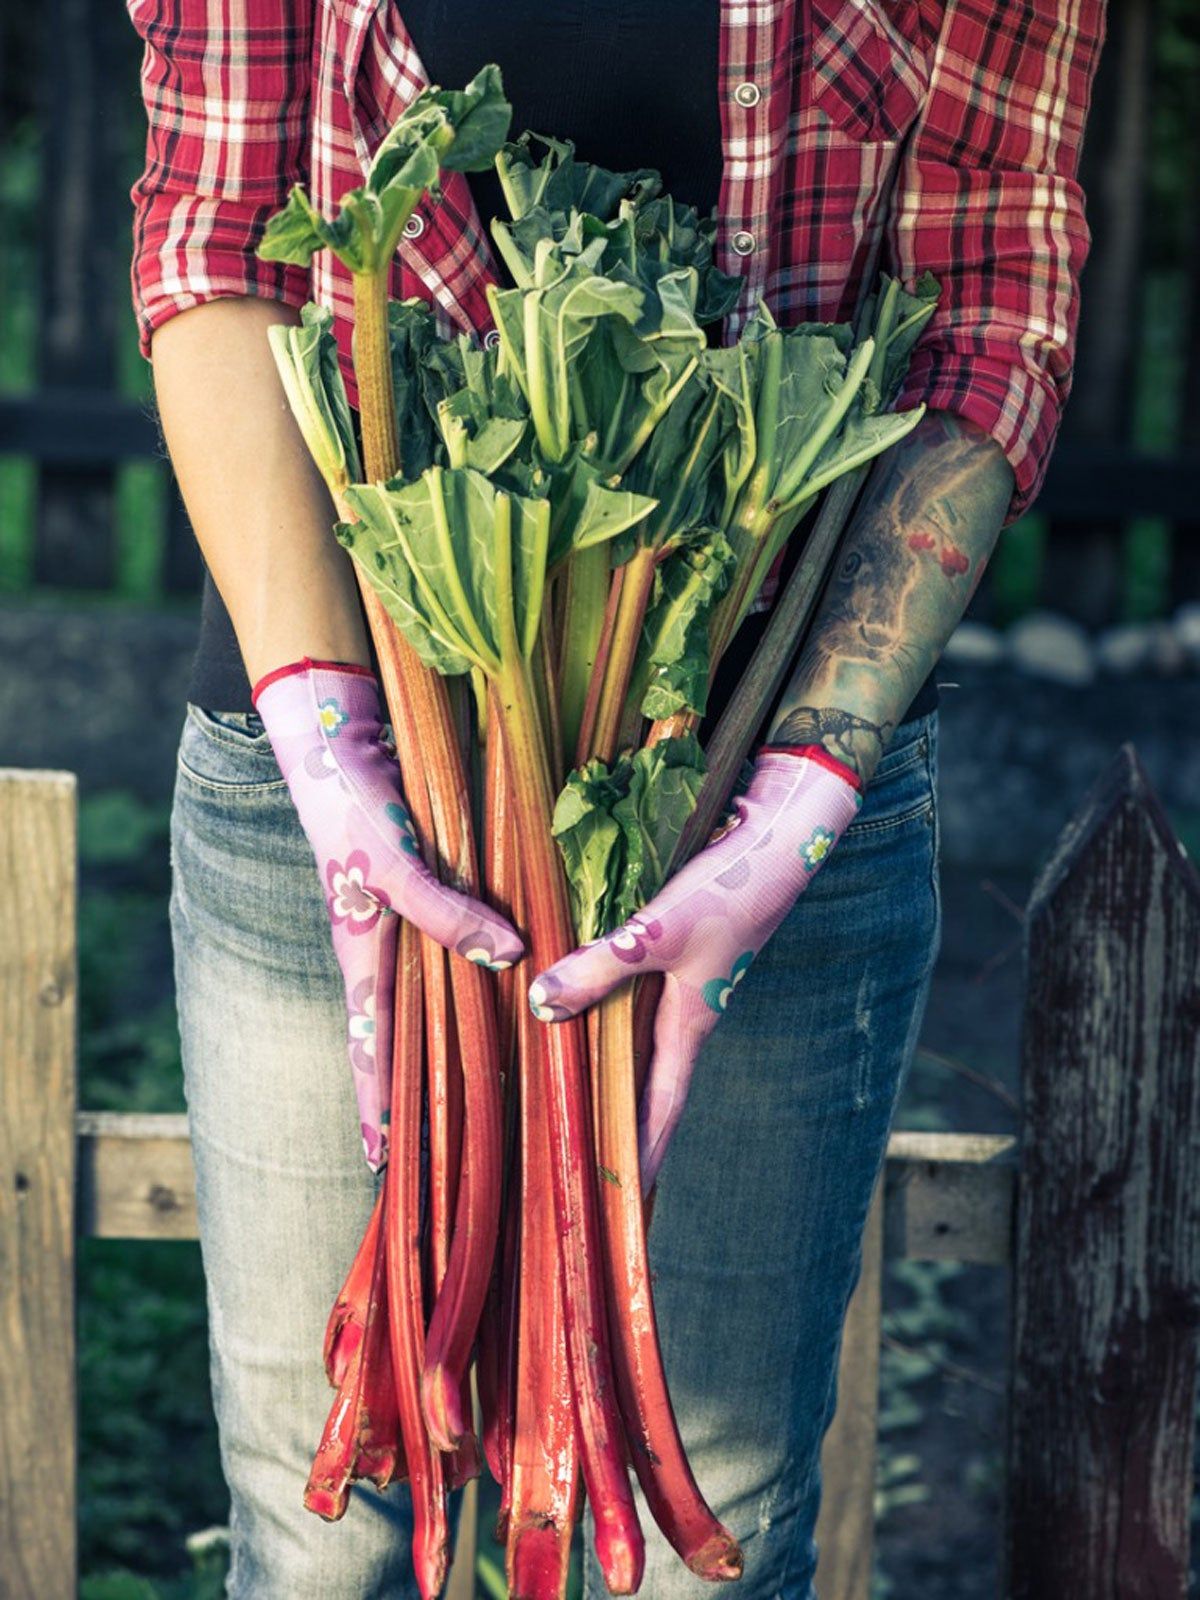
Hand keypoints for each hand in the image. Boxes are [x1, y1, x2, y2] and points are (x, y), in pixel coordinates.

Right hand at [254, 658, 522, 1168]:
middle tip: (444, 1147)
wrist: (333, 737)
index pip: (368, 1049)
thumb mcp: (394, 863)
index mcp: (361, 954)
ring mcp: (399, 920)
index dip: (377, 1106)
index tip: (384, 1166)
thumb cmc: (350, 805)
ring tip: (485, 1083)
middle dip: (415, 1092)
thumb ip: (446, 912)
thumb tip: (508, 958)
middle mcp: (380, 947)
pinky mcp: (421, 888)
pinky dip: (471, 976)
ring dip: (448, 1039)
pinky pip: (448, 948)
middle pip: (398, 1036)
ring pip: (427, 996)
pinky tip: (503, 987)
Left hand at [529, 748, 860, 1187]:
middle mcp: (689, 1006)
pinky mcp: (677, 937)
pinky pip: (630, 985)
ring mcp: (686, 973)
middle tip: (578, 1153)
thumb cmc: (731, 887)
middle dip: (616, 1115)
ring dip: (604, 1057)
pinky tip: (570, 994)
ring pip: (635, 1030)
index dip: (643, 1152)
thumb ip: (599, 968)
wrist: (780, 829)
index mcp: (692, 1021)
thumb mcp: (659, 931)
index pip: (663, 1105)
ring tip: (561, 1086)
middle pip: (646, 1076)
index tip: (622, 1200)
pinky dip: (602, 1000)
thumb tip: (540, 1008)